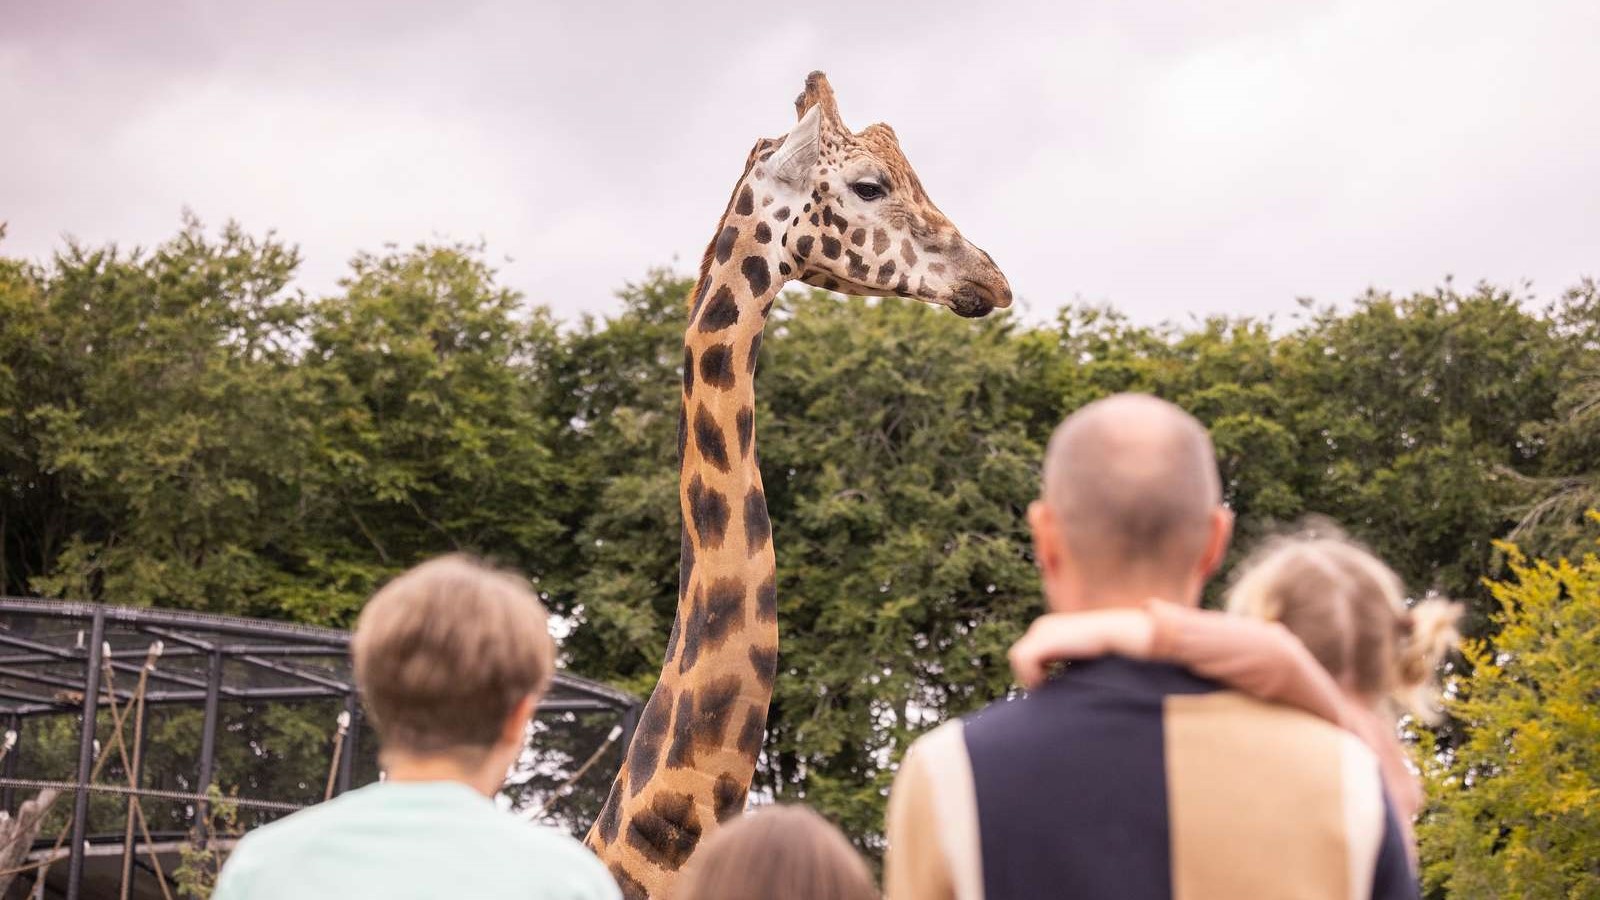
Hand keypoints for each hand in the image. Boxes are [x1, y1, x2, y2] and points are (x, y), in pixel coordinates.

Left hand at [1008, 609, 1155, 689]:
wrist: (1115, 635)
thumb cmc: (1104, 650)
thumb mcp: (1078, 655)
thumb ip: (1064, 662)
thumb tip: (1050, 682)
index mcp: (1048, 628)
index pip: (1027, 651)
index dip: (1033, 670)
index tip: (1047, 683)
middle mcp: (1042, 626)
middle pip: (1018, 654)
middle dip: (1028, 673)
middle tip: (1044, 686)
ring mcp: (1042, 631)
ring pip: (1018, 657)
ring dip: (1029, 674)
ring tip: (1046, 683)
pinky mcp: (1045, 640)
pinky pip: (1024, 659)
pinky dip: (1032, 673)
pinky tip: (1048, 680)